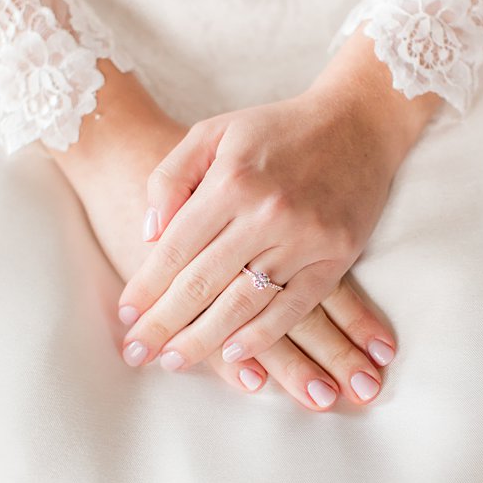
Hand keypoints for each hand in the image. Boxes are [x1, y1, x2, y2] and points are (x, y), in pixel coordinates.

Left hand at [115, 31, 436, 372]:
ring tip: (174, 361)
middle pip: (203, 282)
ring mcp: (305, 237)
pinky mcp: (337, 255)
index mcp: (230, 181)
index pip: (175, 248)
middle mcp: (266, 212)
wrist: (359, 120)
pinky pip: (295, 305)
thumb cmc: (275, 129)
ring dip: (205, 338)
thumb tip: (149, 235)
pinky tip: (234, 354)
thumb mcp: (212, 133)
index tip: (124, 316)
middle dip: (164, 323)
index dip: (146, 287)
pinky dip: (264, 334)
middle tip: (136, 353)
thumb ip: (171, 177)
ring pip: (244, 301)